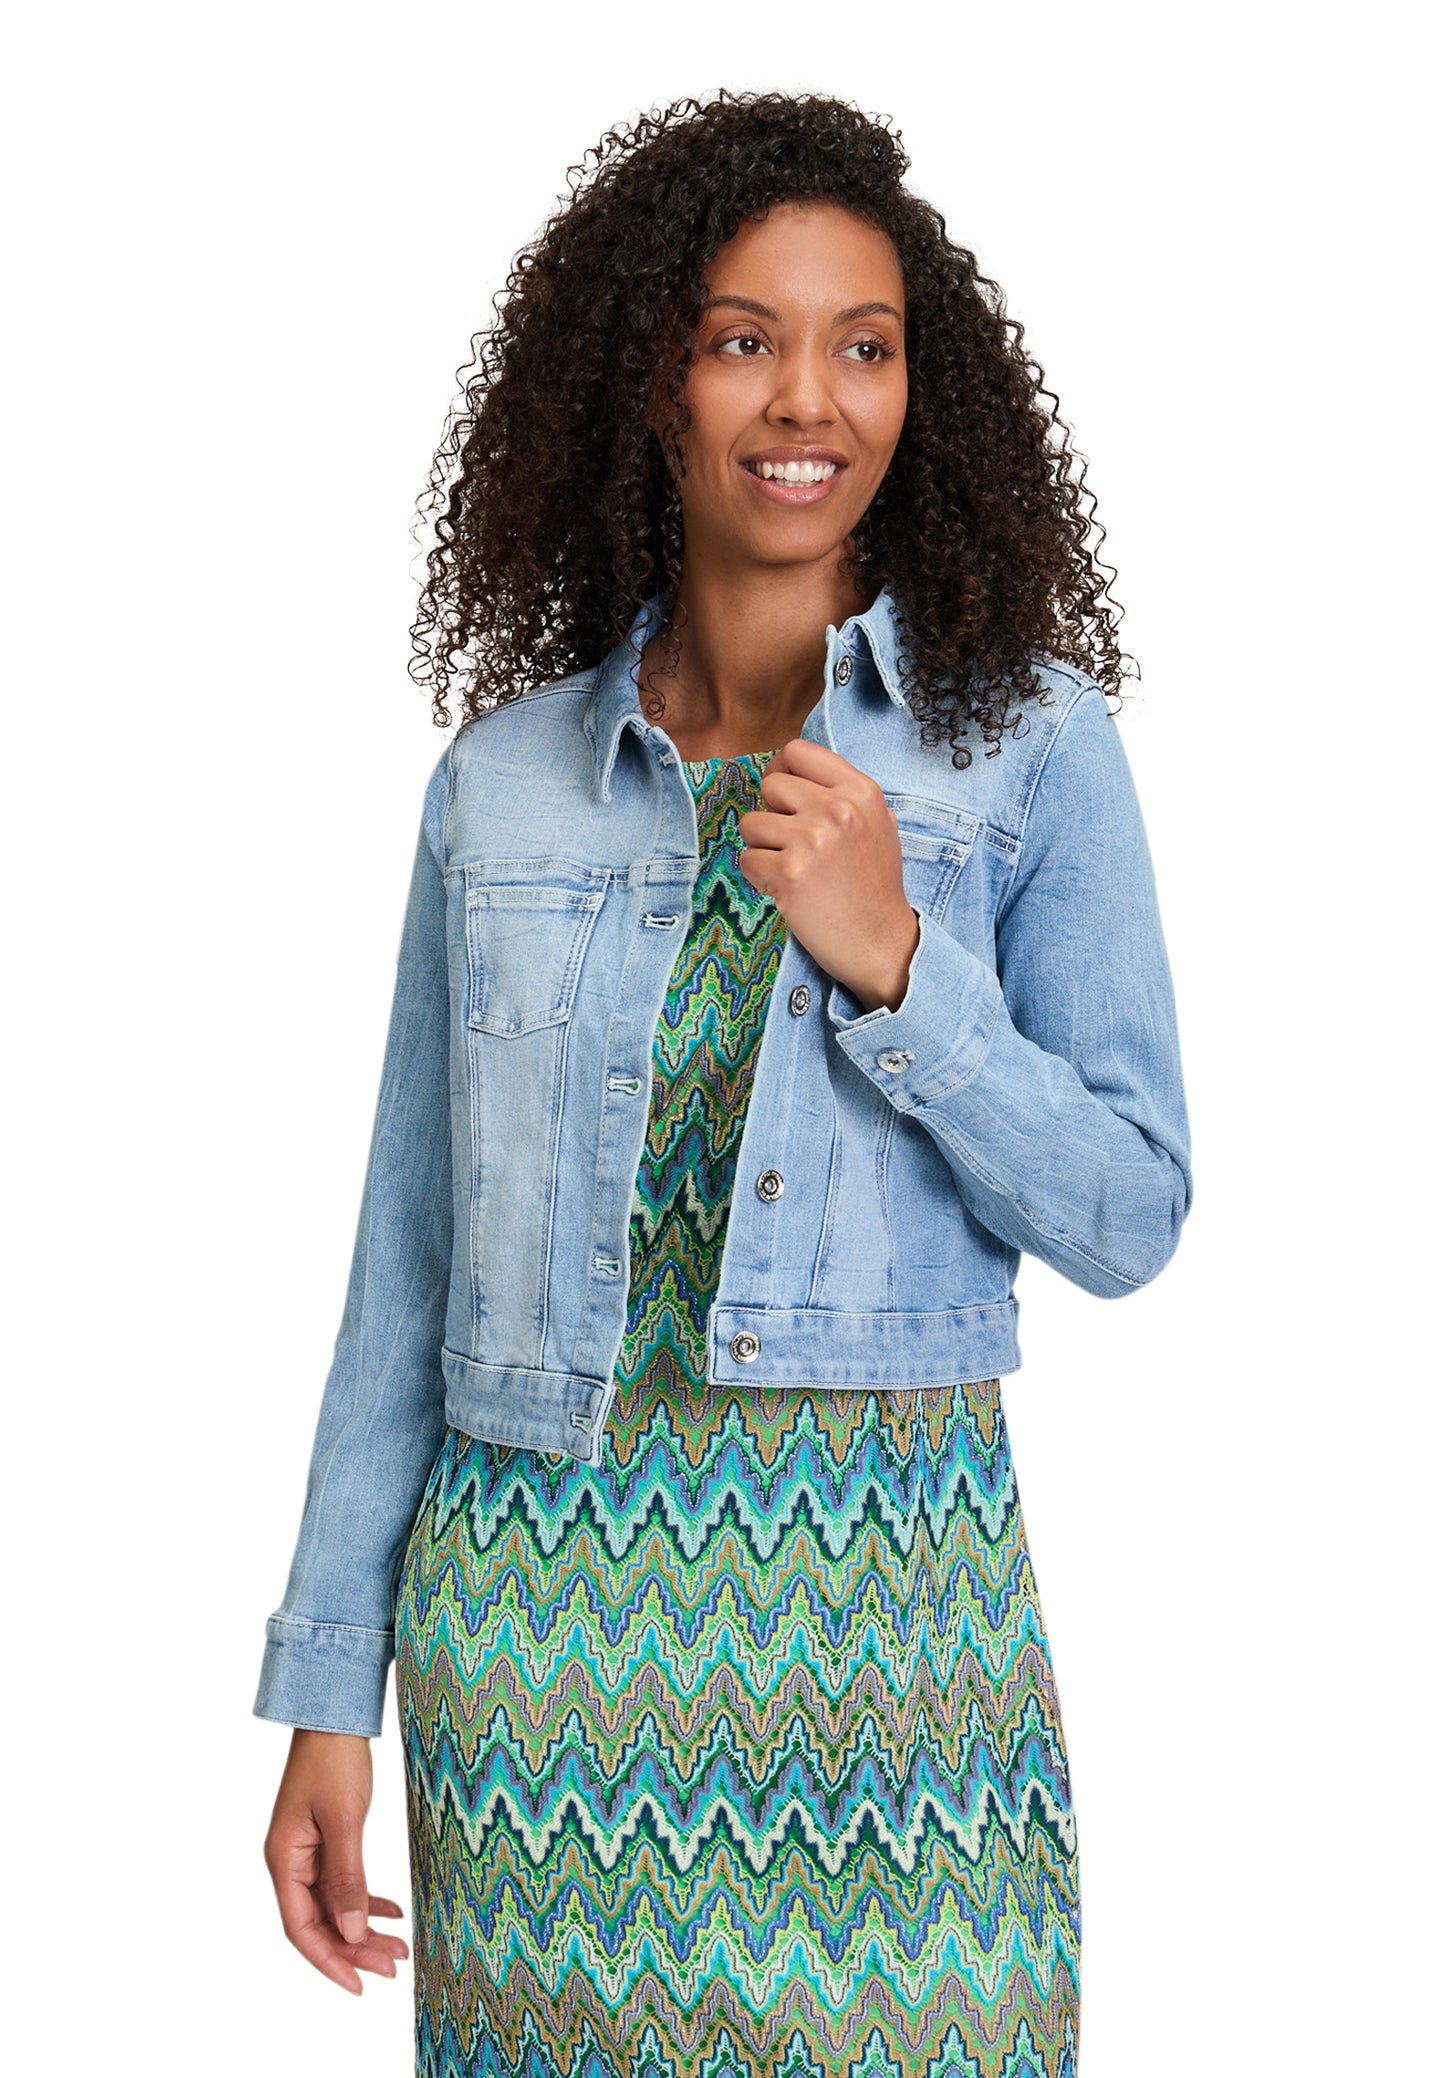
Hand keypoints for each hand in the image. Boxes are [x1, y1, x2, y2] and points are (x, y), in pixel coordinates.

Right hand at [264, 1728, 408, 1995]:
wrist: (334, 1715)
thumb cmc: (333, 1759)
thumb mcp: (345, 1819)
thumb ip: (348, 1877)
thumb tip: (352, 1932)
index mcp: (284, 1860)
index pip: (301, 1929)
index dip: (328, 1961)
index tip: (358, 1986)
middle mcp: (291, 1862)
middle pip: (320, 1922)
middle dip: (355, 1949)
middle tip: (394, 1967)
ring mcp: (308, 1852)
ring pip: (335, 1906)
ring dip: (364, 1928)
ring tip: (399, 1948)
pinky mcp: (326, 1840)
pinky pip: (343, 1883)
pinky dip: (366, 1899)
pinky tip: (392, 1912)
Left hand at [739, 738, 919, 1011]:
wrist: (881, 943)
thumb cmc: (875, 886)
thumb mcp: (878, 824)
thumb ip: (843, 795)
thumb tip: (794, 773)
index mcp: (861, 791)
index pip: (797, 751)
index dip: (782, 771)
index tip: (783, 796)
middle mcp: (837, 809)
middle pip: (771, 784)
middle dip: (773, 813)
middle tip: (794, 844)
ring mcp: (812, 840)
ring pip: (751, 823)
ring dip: (764, 847)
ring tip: (794, 869)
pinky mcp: (789, 873)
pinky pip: (747, 859)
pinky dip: (760, 878)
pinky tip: (788, 891)